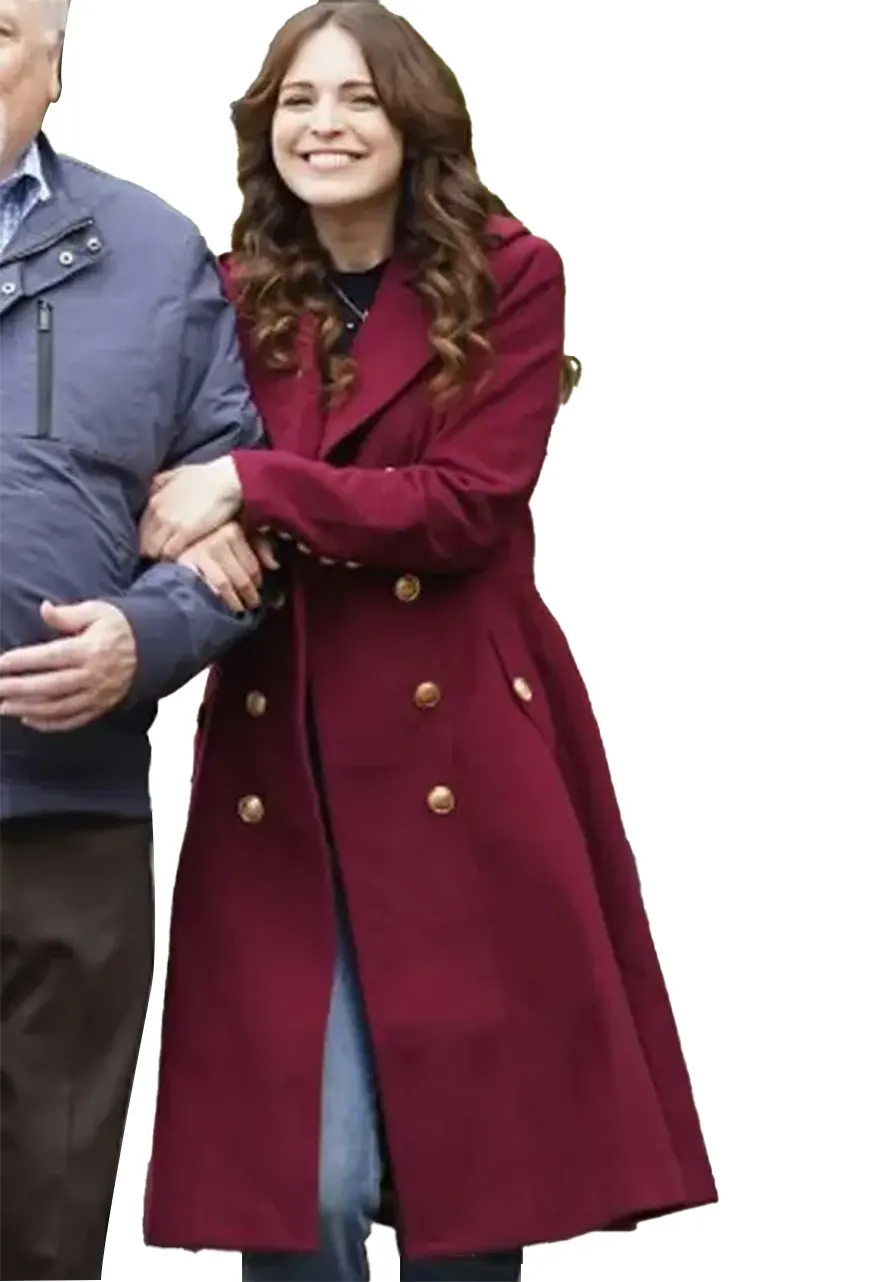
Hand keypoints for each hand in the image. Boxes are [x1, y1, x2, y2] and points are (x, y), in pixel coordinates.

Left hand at [0, 601, 136, 731]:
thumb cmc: (118, 628)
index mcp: (90, 650)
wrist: (151, 649)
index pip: (51, 657)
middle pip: (50, 686)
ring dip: (28, 709)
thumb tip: (44, 608)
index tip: (0, 663)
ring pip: (58, 707)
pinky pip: (72, 720)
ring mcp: (97, 695)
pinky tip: (28, 719)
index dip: (24, 661)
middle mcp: (93, 676)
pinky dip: (49, 724)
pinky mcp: (100, 707)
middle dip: (18, 688)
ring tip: (2, 706)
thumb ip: (68, 614)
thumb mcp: (97, 611)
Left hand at [140, 457, 242, 559]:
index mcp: (154, 501)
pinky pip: (169, 553)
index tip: (159, 544)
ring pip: (155, 550)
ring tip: (175, 559)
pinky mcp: (185, 533)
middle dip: (155, 550)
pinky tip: (183, 558)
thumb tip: (152, 489)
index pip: (142, 529)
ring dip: (163, 556)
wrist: (225, 480)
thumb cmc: (205, 476)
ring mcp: (170, 524)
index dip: (149, 539)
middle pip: (146, 543)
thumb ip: (161, 482)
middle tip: (167, 555)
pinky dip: (174, 558)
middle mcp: (158, 513)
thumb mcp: (176, 473)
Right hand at [180, 523, 279, 612]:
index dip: (258, 582)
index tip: (258, 590)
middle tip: (251, 606)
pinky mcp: (185, 563)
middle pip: (241, 578)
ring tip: (238, 608)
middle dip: (249, 596)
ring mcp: (201, 552)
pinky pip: (204, 585)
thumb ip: (261, 546)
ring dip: (233, 600)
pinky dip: (213, 596)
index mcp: (233, 531)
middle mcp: (218, 541)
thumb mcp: (240, 533)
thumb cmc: (214, 535)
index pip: (252, 566)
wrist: (177, 535)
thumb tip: (274, 566)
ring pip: (224, 584)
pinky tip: (217, 603)